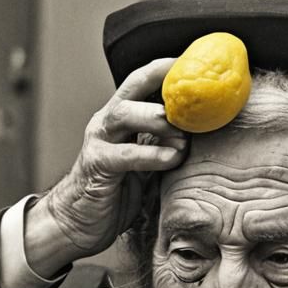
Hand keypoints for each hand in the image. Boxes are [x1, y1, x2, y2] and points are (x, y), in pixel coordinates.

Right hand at [26, 58, 187, 270]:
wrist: (78, 223)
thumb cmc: (118, 194)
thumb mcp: (149, 165)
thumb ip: (168, 146)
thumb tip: (209, 136)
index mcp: (122, 118)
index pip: (145, 81)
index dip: (171, 69)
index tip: (201, 64)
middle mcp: (108, 123)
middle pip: (134, 86)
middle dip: (165, 83)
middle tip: (197, 95)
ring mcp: (99, 142)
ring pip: (124, 114)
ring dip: (157, 119)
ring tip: (184, 135)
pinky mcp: (96, 166)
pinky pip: (125, 155)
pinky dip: (151, 155)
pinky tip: (172, 159)